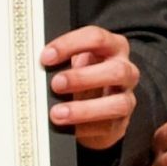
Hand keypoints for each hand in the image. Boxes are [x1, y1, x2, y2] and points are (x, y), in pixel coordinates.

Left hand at [42, 26, 139, 150]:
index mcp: (113, 47)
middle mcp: (126, 70)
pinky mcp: (121, 122)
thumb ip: (63, 60)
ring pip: (118, 103)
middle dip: (83, 78)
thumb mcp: (75, 62)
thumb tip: (40, 66)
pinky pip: (107, 126)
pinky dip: (85, 127)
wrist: (97, 107)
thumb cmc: (84, 77)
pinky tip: (68, 127)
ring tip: (57, 113)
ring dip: (84, 109)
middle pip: (115, 70)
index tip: (46, 57)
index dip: (70, 45)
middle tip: (55, 84)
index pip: (96, 38)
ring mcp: (126, 97)